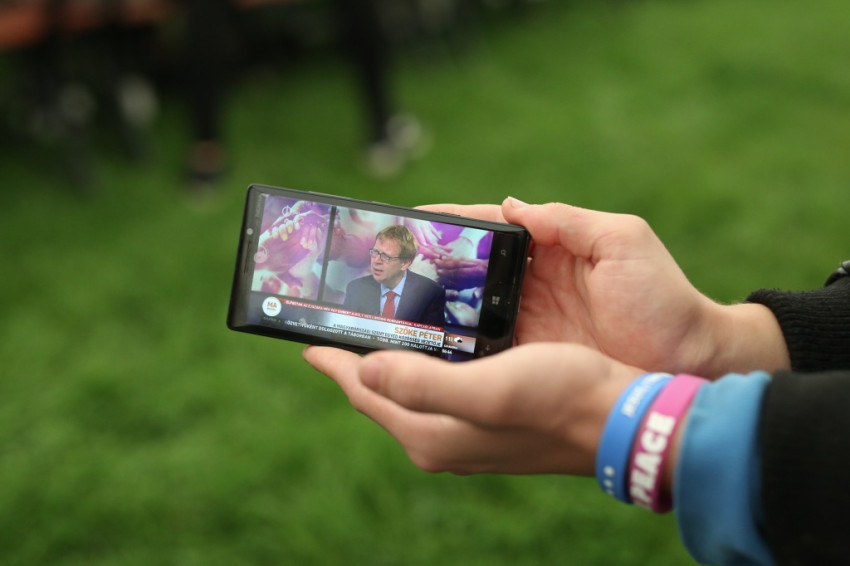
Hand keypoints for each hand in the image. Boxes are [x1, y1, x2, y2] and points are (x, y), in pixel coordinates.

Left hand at [303, 343, 640, 474]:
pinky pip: (435, 390)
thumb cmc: (558, 399)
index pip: (362, 392)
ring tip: (377, 327)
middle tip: (340, 323)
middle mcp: (440, 438)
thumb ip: (420, 384)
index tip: (306, 334)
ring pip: (407, 391)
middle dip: (355, 360)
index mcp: (430, 431)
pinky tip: (431, 343)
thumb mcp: (486, 390)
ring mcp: (464, 433)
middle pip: (380, 394)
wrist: (619, 419)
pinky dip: (421, 364)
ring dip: (388, 359)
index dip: (332, 361)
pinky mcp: (486, 421)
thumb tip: (361, 370)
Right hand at [420, 198, 789, 377]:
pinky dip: (452, 346)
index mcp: (550, 250)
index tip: (405, 219)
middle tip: (383, 265)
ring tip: (389, 305)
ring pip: (466, 310)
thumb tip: (509, 206)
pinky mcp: (528, 362)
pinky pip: (481, 350)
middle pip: (466, 269)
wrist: (689, 366)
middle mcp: (530, 285)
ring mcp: (526, 324)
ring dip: (431, 306)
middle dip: (426, 264)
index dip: (447, 223)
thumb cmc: (664, 300)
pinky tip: (421, 348)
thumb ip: (567, 220)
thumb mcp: (623, 242)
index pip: (487, 229)